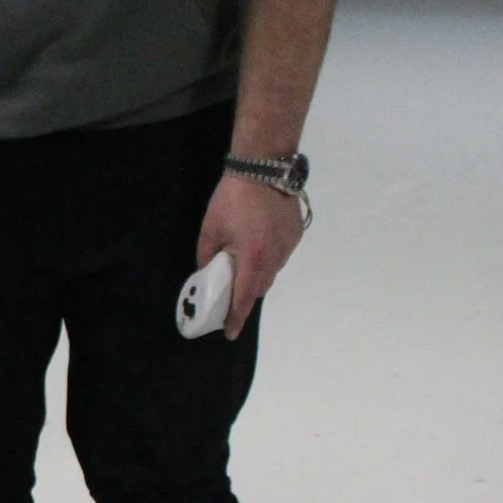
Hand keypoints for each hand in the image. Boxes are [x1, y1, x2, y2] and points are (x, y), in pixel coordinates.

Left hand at [195, 171, 304, 338]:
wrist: (264, 169)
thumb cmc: (232, 199)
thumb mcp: (210, 230)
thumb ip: (206, 256)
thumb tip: (206, 271)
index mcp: (252, 258)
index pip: (243, 297)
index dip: (236, 317)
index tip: (230, 333)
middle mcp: (275, 257)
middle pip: (259, 288)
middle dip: (245, 296)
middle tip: (230, 296)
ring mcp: (288, 246)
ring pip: (271, 272)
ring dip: (257, 276)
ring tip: (243, 266)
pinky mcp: (296, 235)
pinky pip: (280, 256)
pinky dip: (268, 259)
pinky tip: (258, 246)